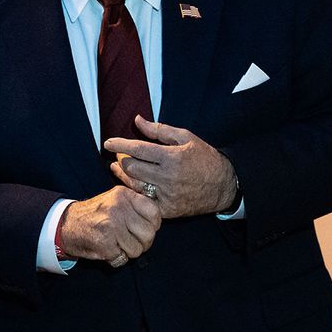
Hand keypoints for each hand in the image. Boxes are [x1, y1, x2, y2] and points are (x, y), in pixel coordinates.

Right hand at [59, 185, 161, 262]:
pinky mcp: (105, 243)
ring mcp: (111, 226)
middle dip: (143, 242)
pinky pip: (124, 257)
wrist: (67, 224)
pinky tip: (109, 249)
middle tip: (133, 241)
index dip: (153, 224)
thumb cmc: (96, 213)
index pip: (154, 212)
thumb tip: (157, 218)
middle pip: (149, 233)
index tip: (145, 227)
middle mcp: (118, 208)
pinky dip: (118, 258)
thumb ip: (135, 204)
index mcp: (123, 195)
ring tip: (119, 245)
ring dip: (130, 252)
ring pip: (138, 248)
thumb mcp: (115, 199)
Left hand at [105, 116, 237, 217]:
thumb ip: (159, 130)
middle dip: (121, 159)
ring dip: (123, 175)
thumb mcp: (185, 137)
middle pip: (132, 168)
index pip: (137, 149)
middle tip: (118, 154)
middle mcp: (168, 177)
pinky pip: (143, 200)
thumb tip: (137, 120)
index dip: (119, 145)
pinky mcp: (167, 210)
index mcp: (172, 157)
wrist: (223, 185)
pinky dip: (135, 190)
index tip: (108, 142)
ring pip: (135, 185)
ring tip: (117, 167)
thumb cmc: (204, 157)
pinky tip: (130, 183)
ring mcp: (167, 195)